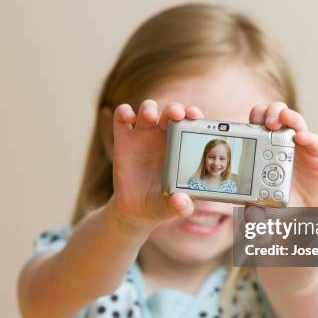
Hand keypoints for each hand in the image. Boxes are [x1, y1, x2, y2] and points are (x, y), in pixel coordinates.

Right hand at [110, 100, 202, 227]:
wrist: (136, 209)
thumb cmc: (162, 203)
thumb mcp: (173, 207)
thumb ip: (181, 206)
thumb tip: (181, 202)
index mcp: (182, 146)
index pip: (191, 122)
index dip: (193, 114)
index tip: (194, 116)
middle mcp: (164, 136)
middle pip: (170, 111)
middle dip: (174, 108)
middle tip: (176, 114)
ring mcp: (143, 136)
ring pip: (147, 108)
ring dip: (149, 108)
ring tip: (150, 117)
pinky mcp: (123, 140)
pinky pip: (122, 117)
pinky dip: (124, 112)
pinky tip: (128, 118)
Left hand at [249, 102, 317, 206]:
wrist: (302, 214)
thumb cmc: (279, 203)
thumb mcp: (261, 207)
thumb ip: (253, 210)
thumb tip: (248, 216)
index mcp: (264, 146)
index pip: (258, 122)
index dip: (256, 117)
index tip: (251, 121)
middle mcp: (283, 141)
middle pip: (276, 115)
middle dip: (270, 112)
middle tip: (267, 122)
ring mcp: (301, 146)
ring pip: (295, 122)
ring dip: (289, 116)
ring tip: (283, 120)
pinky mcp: (317, 155)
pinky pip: (314, 141)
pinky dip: (309, 137)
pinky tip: (302, 138)